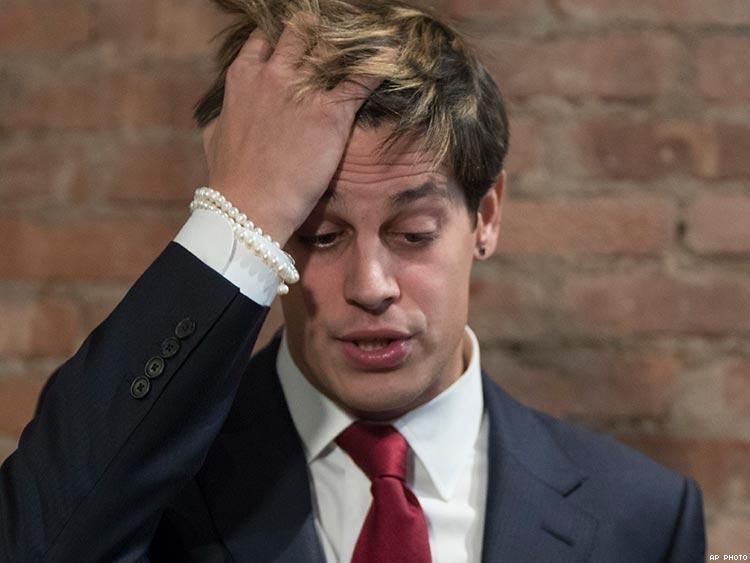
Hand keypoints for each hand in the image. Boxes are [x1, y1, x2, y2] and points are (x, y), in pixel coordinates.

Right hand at [202, 18, 380, 244]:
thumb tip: (223, 117)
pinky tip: (388, 62)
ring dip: (346, 49)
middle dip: (315, 35)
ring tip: (363, 49)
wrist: (250, 206)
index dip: (281, 41)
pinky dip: (375, 69)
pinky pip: (360, 79)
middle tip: (330, 45)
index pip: (264, 40)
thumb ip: (223, 117)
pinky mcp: (330, 113)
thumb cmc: (231, 178)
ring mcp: (302, 91)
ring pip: (330, 49)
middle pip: (299, 34)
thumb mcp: (214, 138)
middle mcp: (272, 75)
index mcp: (243, 78)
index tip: (294, 47)